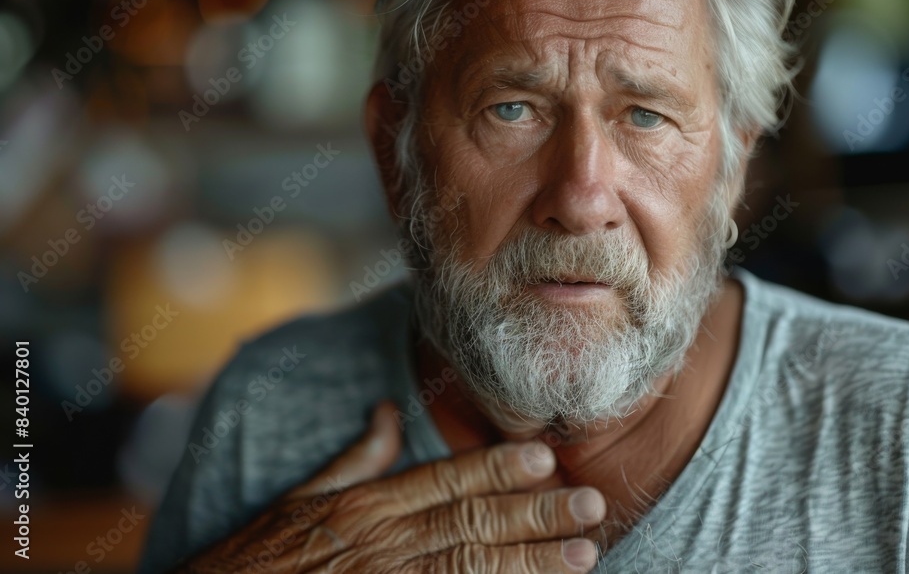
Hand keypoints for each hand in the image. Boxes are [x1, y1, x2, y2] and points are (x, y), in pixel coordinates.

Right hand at [174, 400, 605, 572]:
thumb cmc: (255, 559)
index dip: (498, 468)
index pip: (443, 479)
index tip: (544, 457)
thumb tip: (390, 412)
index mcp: (363, 507)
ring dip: (530, 563)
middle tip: (589, 503)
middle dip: (535, 514)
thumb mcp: (300, 498)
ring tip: (583, 554)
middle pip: (470, 523)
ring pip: (469, 569)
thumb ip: (354, 459)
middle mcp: (380, 544)